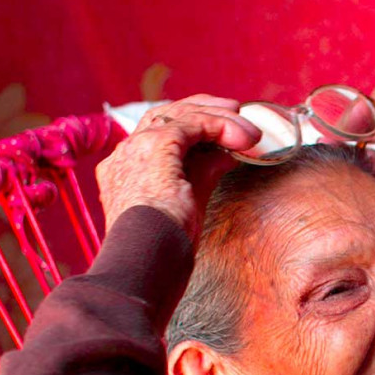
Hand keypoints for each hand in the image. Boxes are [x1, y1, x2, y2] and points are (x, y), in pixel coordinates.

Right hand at [96, 95, 259, 243]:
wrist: (146, 265)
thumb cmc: (165, 248)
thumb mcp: (190, 203)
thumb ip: (204, 173)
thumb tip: (228, 155)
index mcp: (126, 171)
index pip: (158, 133)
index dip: (193, 125)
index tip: (224, 127)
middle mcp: (125, 155)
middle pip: (165, 115)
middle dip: (205, 109)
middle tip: (237, 112)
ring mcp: (135, 148)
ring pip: (178, 114)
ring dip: (218, 117)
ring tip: (248, 131)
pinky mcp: (154, 147)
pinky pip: (190, 123)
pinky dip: (218, 125)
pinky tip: (239, 136)